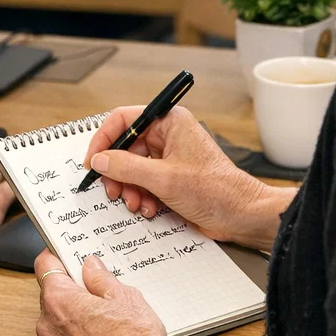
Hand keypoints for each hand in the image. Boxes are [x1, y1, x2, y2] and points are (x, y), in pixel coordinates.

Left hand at [35, 249, 175, 335]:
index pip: (44, 265)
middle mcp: (48, 326)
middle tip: (96, 288)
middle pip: (51, 294)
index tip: (66, 254)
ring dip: (74, 317)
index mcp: (59, 300)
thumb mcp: (124, 296)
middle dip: (71, 289)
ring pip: (58, 322)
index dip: (56, 256)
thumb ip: (101, 278)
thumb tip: (90, 266)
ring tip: (105, 318)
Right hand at [85, 105, 269, 243]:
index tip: (93, 161)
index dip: (104, 140)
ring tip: (134, 202)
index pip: (124, 119)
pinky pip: (143, 182)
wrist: (242, 216)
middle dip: (117, 171)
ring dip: (129, 187)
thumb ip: (126, 167)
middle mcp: (168, 135)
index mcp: (170, 122)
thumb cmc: (217, 190)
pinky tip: (148, 208)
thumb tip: (100, 161)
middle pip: (125, 147)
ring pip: (132, 168)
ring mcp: (169, 158)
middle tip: (112, 189)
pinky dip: (140, 196)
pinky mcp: (171, 178)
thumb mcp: (164, 178)